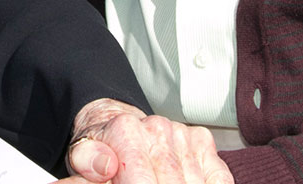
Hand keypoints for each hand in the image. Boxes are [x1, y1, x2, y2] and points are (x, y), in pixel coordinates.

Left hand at [59, 99, 233, 183]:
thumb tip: (104, 167)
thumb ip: (88, 162)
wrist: (119, 124)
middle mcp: (158, 129)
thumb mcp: (83, 155)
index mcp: (127, 131)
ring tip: (160, 182)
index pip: (142, 183)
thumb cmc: (103, 148)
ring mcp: (182, 135)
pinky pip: (219, 178)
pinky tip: (188, 183)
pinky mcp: (202, 141)